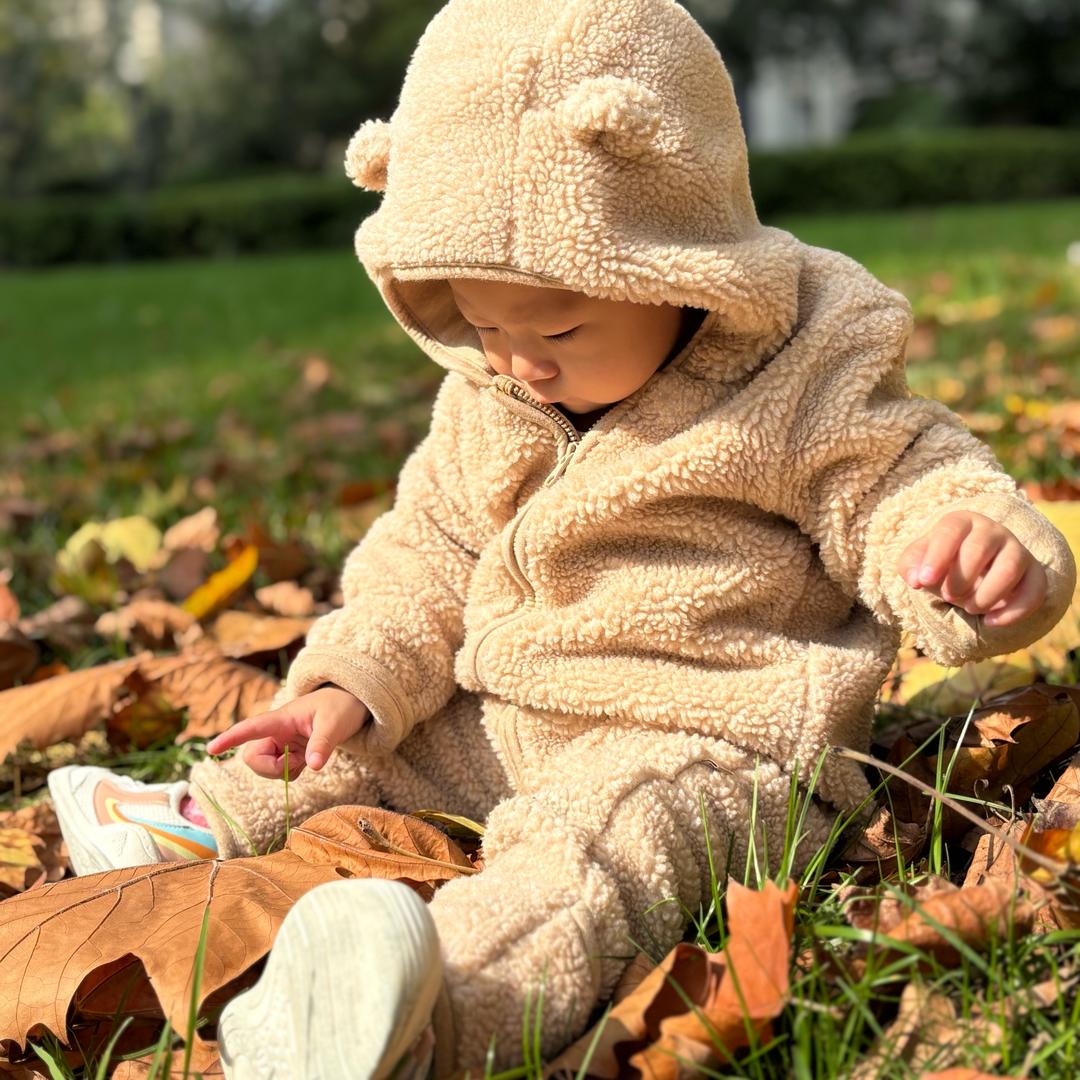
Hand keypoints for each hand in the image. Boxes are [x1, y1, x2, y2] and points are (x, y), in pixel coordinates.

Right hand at [205, 686, 370, 779]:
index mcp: (281, 719)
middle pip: (252, 758)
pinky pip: (280, 773)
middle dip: (271, 768)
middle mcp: (275, 732)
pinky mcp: (286, 753)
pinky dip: (293, 772)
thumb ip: (323, 744)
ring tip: (307, 754)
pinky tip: (307, 759)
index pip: (250, 727)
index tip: (211, 749)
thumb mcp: (335, 724)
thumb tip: (314, 766)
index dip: (230, 738)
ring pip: (264, 768)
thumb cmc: (340, 707)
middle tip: (299, 761)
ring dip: (286, 770)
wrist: (349, 705)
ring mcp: (279, 743)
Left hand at [896, 510, 1046, 627]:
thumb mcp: (918, 562)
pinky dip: (1014, 611)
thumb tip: (915, 579)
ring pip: (1009, 568)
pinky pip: (1034, 590)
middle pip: (979, 548)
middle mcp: (992, 531)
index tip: (923, 581)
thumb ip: (910, 566)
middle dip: (960, 578)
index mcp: (961, 522)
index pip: (950, 530)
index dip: (937, 556)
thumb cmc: (940, 563)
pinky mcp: (1033, 573)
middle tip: (948, 596)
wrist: (968, 571)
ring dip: (986, 594)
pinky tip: (990, 622)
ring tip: (969, 608)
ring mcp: (1016, 550)